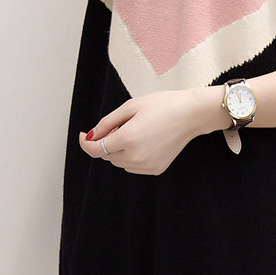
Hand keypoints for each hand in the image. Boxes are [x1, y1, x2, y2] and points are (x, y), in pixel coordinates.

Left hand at [79, 89, 203, 175]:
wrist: (191, 115)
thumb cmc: (163, 105)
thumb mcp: (130, 106)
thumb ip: (107, 123)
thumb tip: (92, 136)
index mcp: (128, 139)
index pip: (96, 149)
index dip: (86, 143)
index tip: (84, 135)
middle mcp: (136, 157)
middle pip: (107, 156)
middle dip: (107, 142)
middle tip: (120, 126)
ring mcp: (146, 166)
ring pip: (119, 163)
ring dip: (119, 150)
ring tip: (135, 132)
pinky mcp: (156, 169)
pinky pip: (133, 166)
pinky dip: (131, 156)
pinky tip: (144, 141)